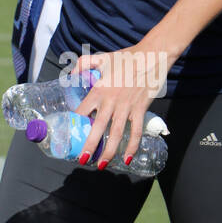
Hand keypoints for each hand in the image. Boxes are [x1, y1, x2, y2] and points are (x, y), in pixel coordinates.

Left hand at [72, 44, 167, 168]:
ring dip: (108, 152)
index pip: (82, 111)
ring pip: (116, 134)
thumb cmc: (126, 58)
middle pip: (97, 128)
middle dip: (89, 146)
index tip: (70, 135)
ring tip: (101, 165)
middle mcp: (111, 101)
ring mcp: (127, 107)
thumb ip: (83, 64)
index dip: (75, 124)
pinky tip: (126, 159)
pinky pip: (136, 132)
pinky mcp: (140, 109)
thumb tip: (71, 74)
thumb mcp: (101, 58)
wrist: (151, 56)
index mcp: (99, 90)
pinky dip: (132, 147)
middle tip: (82, 159)